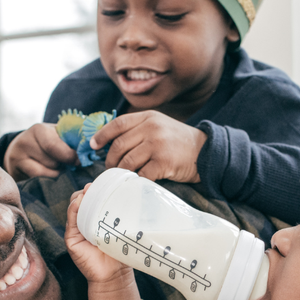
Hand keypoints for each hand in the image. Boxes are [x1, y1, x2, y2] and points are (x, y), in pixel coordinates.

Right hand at [4, 122, 76, 179]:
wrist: (19, 152)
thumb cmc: (45, 143)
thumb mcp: (56, 136)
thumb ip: (71, 139)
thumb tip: (90, 147)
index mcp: (39, 129)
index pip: (55, 145)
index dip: (70, 155)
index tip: (79, 160)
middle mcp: (25, 141)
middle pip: (51, 161)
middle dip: (64, 165)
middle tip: (70, 166)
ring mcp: (18, 157)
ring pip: (46, 171)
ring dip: (57, 172)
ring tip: (58, 168)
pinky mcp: (15, 170)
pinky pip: (38, 179)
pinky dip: (48, 178)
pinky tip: (50, 175)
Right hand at [66, 187, 140, 299]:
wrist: (114, 274)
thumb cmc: (120, 252)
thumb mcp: (123, 230)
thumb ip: (126, 216)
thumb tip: (140, 197)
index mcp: (95, 218)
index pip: (91, 198)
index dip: (95, 189)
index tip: (103, 182)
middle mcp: (84, 221)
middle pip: (80, 199)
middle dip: (87, 190)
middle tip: (95, 186)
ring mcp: (76, 229)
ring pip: (73, 206)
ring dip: (80, 197)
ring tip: (89, 192)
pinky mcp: (71, 239)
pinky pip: (70, 220)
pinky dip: (74, 209)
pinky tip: (80, 203)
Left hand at [91, 111, 206, 182]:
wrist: (205, 152)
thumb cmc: (178, 142)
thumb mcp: (159, 126)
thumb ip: (139, 129)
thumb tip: (111, 142)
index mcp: (148, 117)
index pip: (118, 124)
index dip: (102, 135)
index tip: (93, 145)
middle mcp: (151, 128)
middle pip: (119, 145)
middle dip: (110, 160)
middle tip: (109, 168)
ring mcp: (157, 145)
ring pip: (127, 161)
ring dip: (121, 172)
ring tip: (121, 177)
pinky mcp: (163, 162)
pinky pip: (141, 174)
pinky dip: (135, 180)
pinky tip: (135, 182)